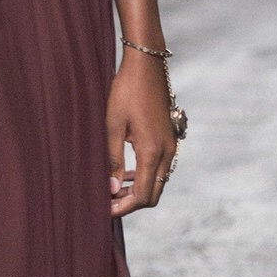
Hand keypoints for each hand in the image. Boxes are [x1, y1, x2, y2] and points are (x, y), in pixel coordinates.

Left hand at [106, 55, 176, 216]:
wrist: (146, 65)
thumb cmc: (125, 92)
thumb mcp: (112, 126)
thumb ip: (113, 160)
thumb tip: (111, 189)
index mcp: (152, 152)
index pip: (142, 195)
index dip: (123, 208)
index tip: (104, 210)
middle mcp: (167, 152)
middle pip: (153, 194)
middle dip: (131, 203)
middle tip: (107, 202)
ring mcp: (171, 145)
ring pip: (158, 182)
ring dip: (137, 189)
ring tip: (113, 188)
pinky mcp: (170, 138)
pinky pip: (160, 168)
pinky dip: (144, 175)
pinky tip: (126, 171)